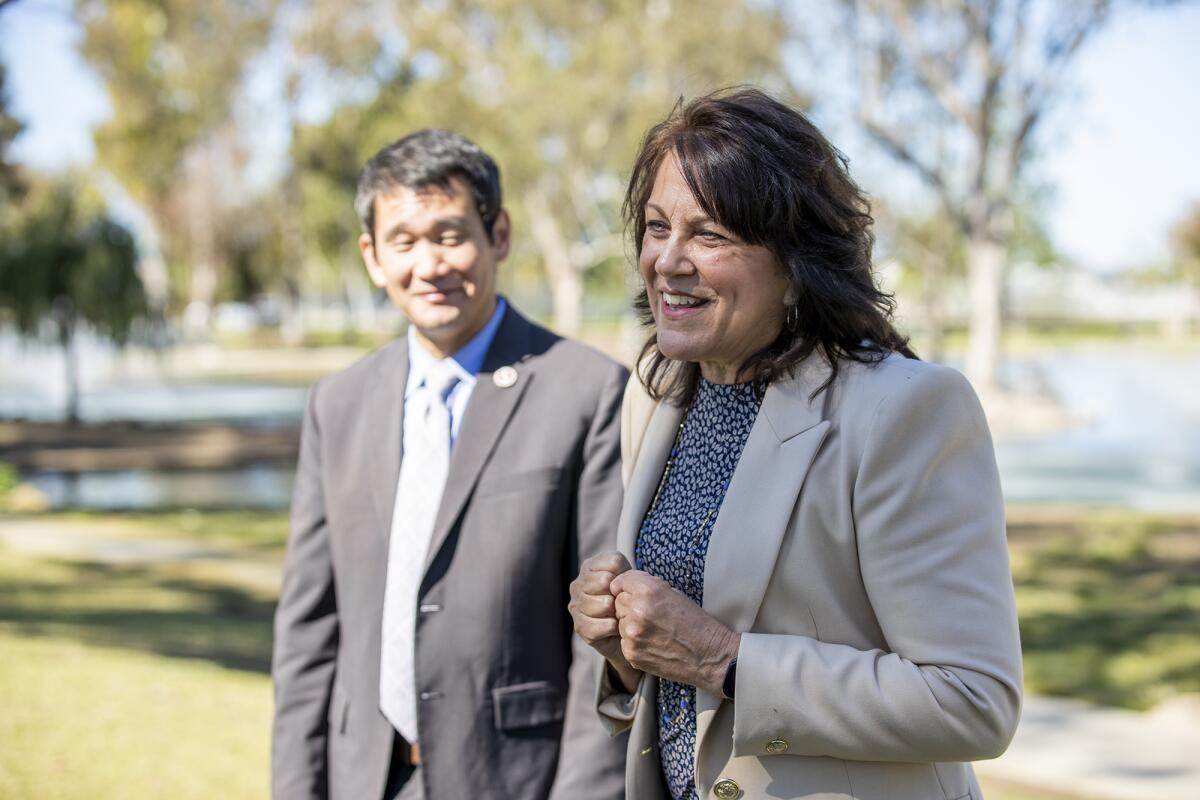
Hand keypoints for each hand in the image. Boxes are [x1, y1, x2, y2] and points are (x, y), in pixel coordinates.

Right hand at [569, 552, 637, 678]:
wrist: (626, 632)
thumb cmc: (629, 601)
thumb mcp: (631, 582)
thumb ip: (627, 575)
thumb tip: (619, 583)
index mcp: (590, 567)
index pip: (614, 562)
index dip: (626, 575)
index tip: (627, 585)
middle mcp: (578, 584)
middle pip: (604, 581)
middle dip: (619, 594)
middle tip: (622, 603)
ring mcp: (576, 605)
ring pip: (604, 604)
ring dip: (618, 612)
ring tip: (619, 615)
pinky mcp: (580, 626)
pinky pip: (602, 625)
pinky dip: (614, 628)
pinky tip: (616, 627)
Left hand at [610, 570, 739, 697]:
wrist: (709, 655)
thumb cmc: (695, 622)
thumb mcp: (674, 593)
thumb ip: (647, 587)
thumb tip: (625, 585)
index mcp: (649, 591)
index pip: (620, 581)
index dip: (626, 586)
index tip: (630, 591)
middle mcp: (637, 611)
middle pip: (617, 602)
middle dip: (628, 605)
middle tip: (649, 614)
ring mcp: (632, 634)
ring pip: (619, 622)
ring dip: (630, 624)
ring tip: (654, 630)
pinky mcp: (631, 654)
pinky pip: (624, 641)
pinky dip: (634, 641)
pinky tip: (653, 643)